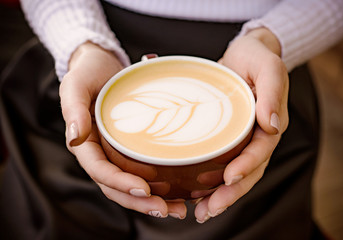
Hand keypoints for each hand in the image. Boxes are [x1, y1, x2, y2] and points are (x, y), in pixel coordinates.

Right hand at [59, 42, 186, 218]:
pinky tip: (178, 188)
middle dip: (140, 202)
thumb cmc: (87, 72)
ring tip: (178, 208)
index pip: (100, 171)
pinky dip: (159, 183)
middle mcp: (100, 153)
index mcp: (85, 143)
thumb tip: (75, 138)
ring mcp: (115, 152)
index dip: (120, 183)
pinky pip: (142, 170)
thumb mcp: (76, 84)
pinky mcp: (130, 148)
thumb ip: (73, 109)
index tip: (144, 189)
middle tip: (167, 209)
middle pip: (117, 187)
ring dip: (151, 200)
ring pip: (131, 184)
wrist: (101, 64)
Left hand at [194, 28, 288, 222]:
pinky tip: (193, 195)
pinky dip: (209, 182)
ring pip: (234, 174)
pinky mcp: (224, 139)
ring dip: (220, 195)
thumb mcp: (268, 67)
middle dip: (231, 192)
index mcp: (269, 123)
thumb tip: (272, 124)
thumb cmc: (256, 59)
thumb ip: (273, 90)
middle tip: (210, 209)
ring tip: (201, 212)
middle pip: (248, 171)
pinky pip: (220, 164)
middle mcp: (255, 137)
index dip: (248, 165)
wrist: (244, 55)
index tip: (230, 177)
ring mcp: (240, 140)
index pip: (261, 150)